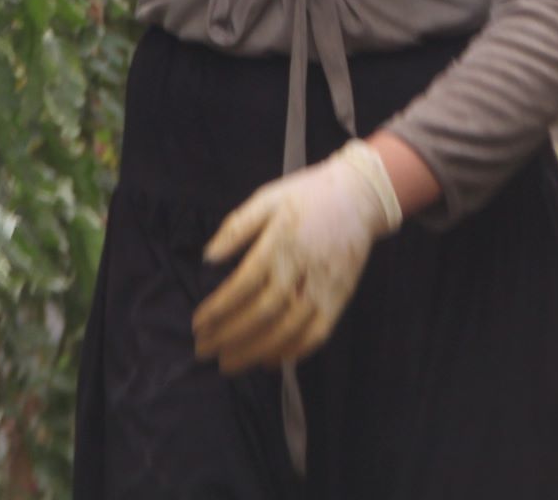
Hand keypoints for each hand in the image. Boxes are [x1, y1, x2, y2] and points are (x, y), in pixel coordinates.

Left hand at [191, 139, 401, 374]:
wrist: (359, 196)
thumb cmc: (307, 195)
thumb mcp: (267, 198)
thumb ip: (237, 228)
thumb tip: (208, 257)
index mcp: (280, 242)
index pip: (244, 285)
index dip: (219, 309)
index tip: (198, 324)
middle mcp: (302, 269)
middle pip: (264, 313)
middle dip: (231, 336)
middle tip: (205, 351)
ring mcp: (324, 287)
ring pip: (289, 329)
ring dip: (256, 351)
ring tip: (230, 363)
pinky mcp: (341, 298)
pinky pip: (318, 334)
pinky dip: (294, 352)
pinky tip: (270, 360)